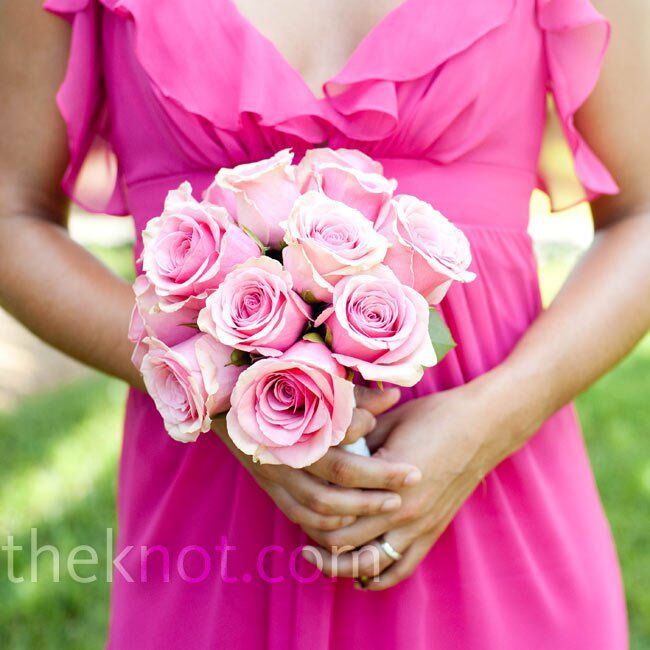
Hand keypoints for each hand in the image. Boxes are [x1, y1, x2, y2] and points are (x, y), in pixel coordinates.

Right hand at [212, 385, 421, 532]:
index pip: (340, 436)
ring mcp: (273, 471)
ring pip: (318, 504)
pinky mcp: (268, 485)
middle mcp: (283, 448)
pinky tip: (351, 518)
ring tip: (389, 502)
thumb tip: (395, 396)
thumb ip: (354, 394)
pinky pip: (299, 514)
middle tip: (412, 479)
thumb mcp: (312, 380)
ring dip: (358, 508)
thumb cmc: (273, 382)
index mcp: (294, 417)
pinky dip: (327, 523)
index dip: (369, 438)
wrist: (221, 398)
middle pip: (337, 475)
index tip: (401, 449)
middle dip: (378, 481)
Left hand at [302, 373, 529, 588]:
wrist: (481, 426)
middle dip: (318, 544)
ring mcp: (418, 525)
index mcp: (385, 480)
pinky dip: (378, 578)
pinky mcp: (432, 531)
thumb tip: (331, 453)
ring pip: (370, 563)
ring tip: (320, 561)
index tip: (298, 503)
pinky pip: (402, 567)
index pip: (336, 509)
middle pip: (345, 542)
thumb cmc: (434, 416)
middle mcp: (401, 510)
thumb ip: (358, 444)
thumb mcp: (388, 423)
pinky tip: (361, 578)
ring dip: (341, 567)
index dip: (311, 510)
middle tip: (300, 539)